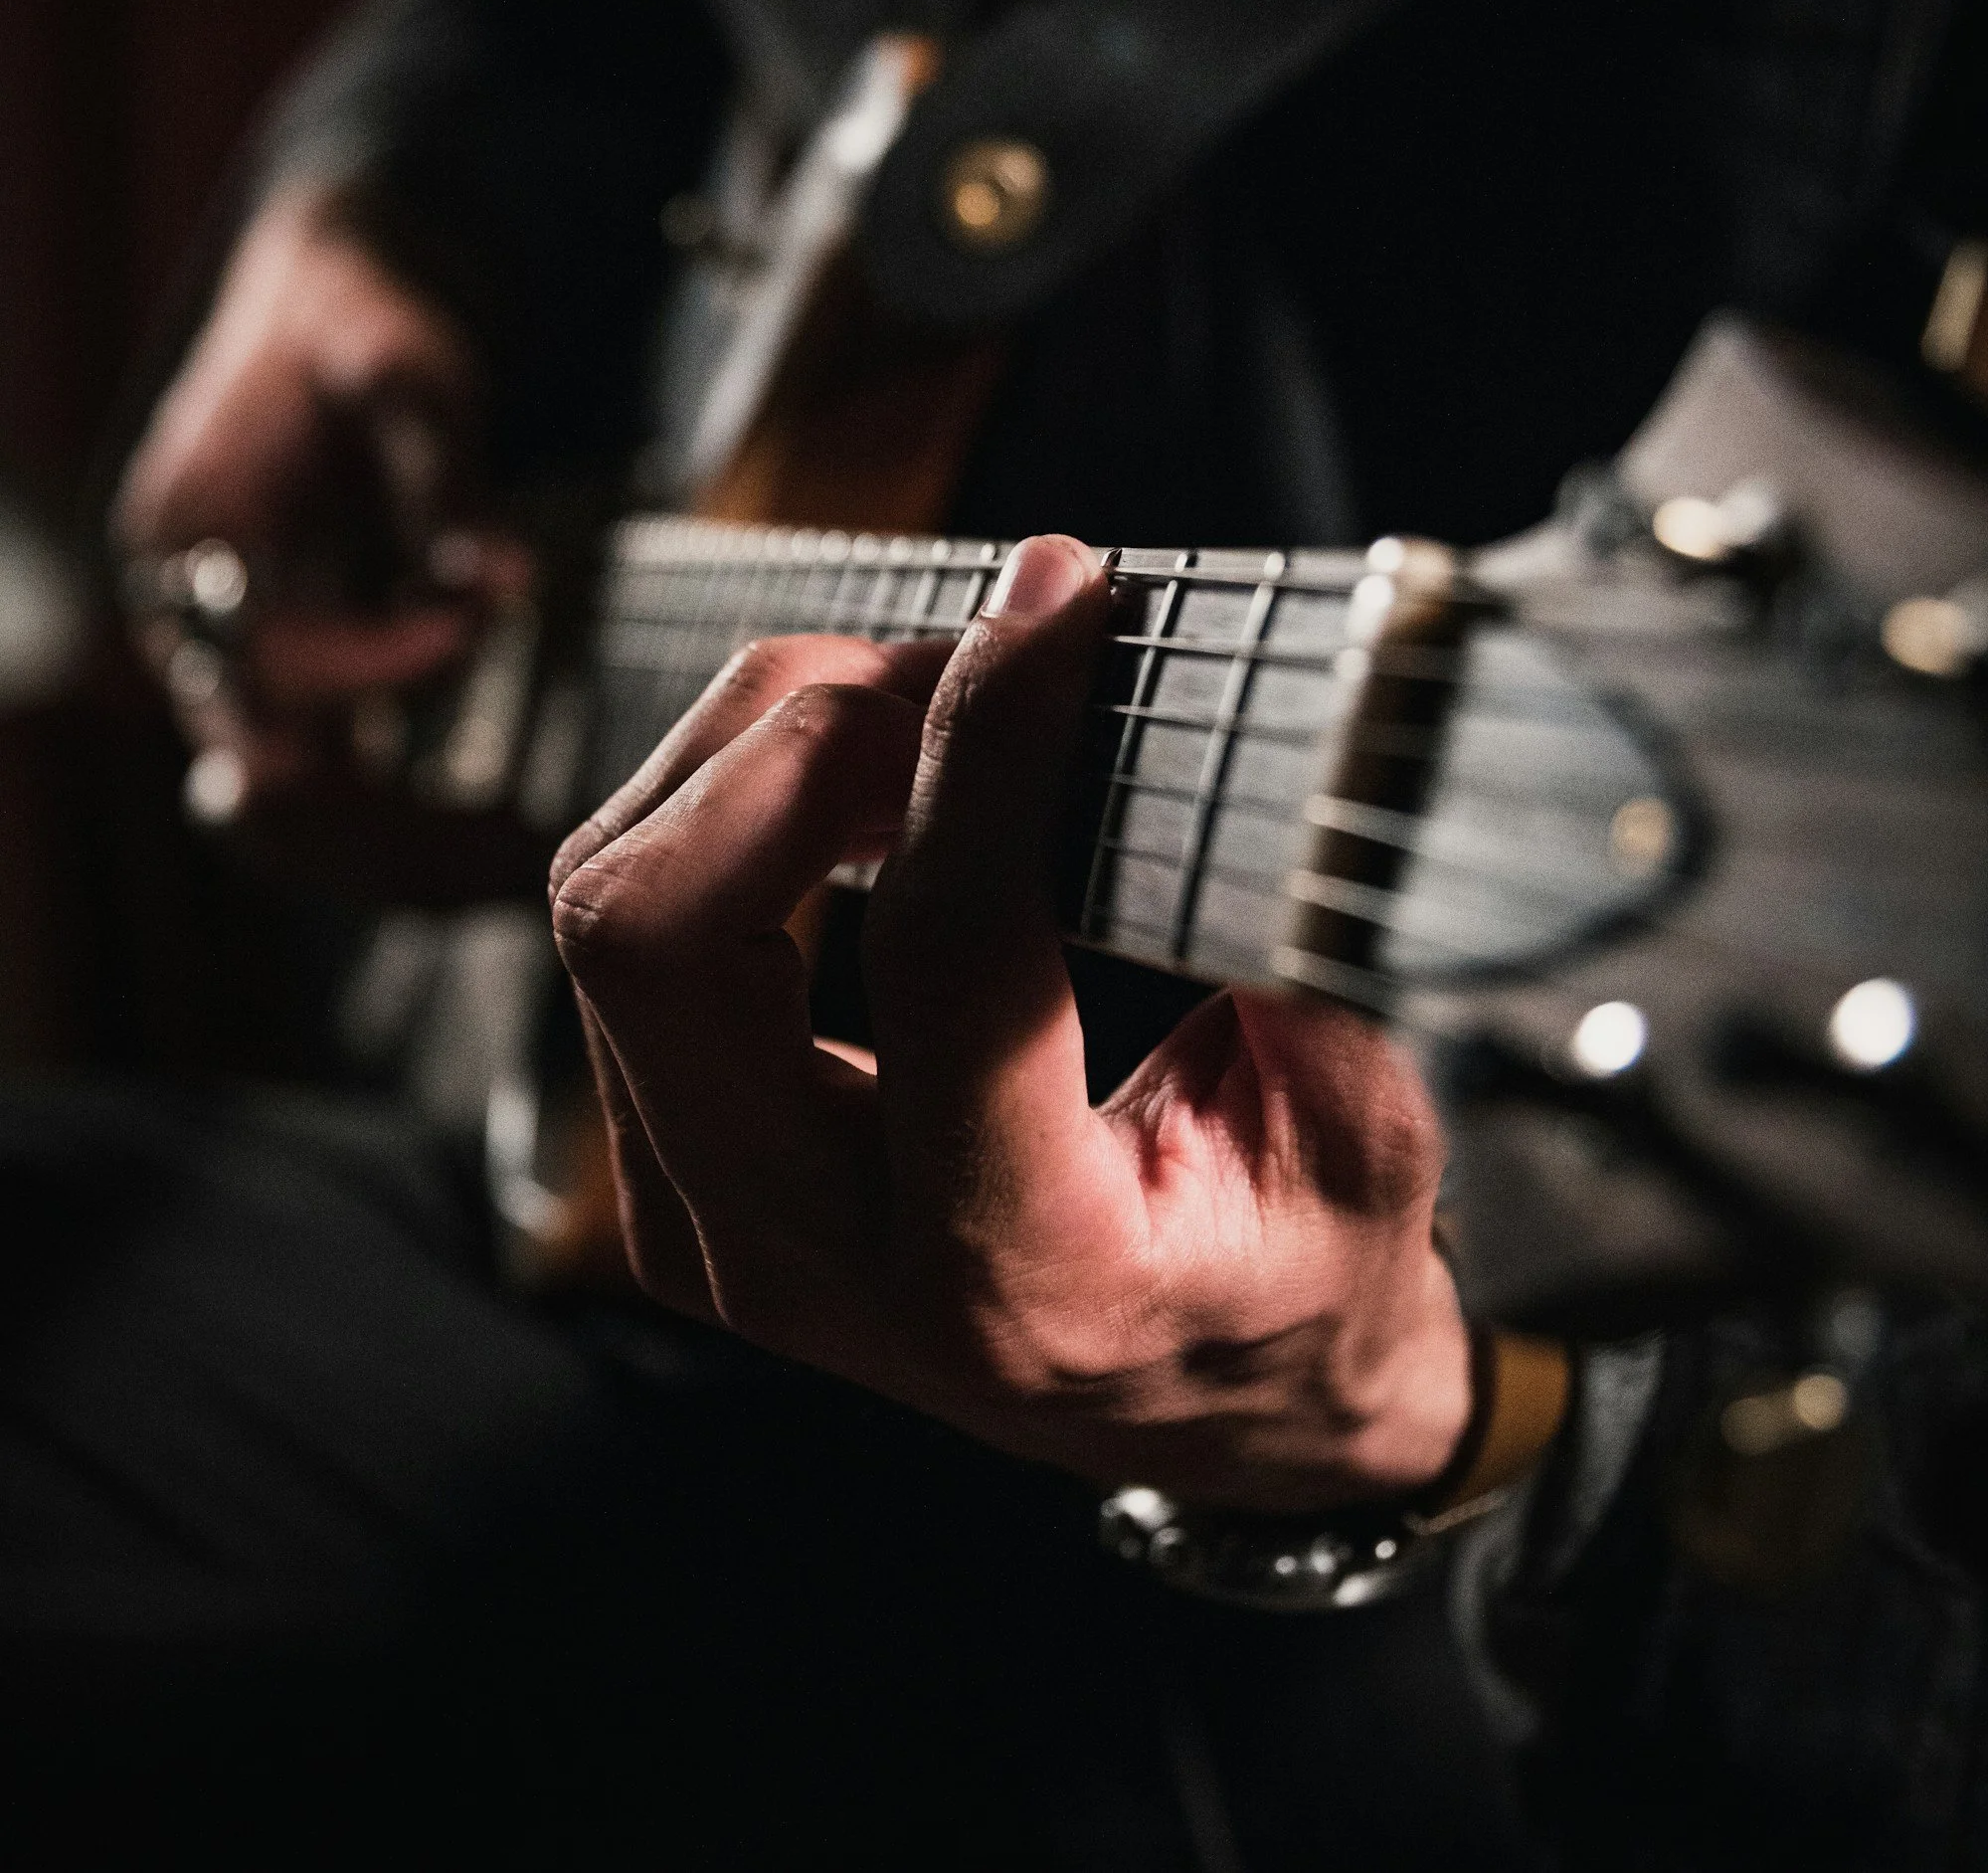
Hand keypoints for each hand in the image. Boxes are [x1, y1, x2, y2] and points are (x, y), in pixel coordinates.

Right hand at [114, 180, 539, 895]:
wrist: (327, 311)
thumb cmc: (364, 333)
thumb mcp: (409, 377)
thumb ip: (446, 480)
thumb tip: (504, 583)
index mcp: (195, 534)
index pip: (266, 654)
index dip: (374, 659)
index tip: (474, 622)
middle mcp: (191, 618)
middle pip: (261, 775)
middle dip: (387, 827)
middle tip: (518, 849)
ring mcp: (229, 663)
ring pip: (294, 811)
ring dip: (396, 856)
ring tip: (519, 868)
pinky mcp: (283, 685)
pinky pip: (327, 791)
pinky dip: (402, 831)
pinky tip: (499, 844)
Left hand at [551, 536, 1472, 1508]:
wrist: (1200, 1405)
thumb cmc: (1293, 1270)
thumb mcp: (1359, 1132)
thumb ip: (1285, 949)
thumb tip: (1196, 717)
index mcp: (1015, 1276)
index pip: (944, 955)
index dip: (993, 744)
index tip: (1059, 600)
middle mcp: (811, 1264)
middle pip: (654, 934)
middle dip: (799, 736)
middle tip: (963, 664)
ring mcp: (708, 1221)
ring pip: (609, 906)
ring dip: (755, 750)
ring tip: (923, 703)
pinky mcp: (672, 1162)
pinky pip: (625, 928)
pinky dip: (727, 803)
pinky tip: (862, 774)